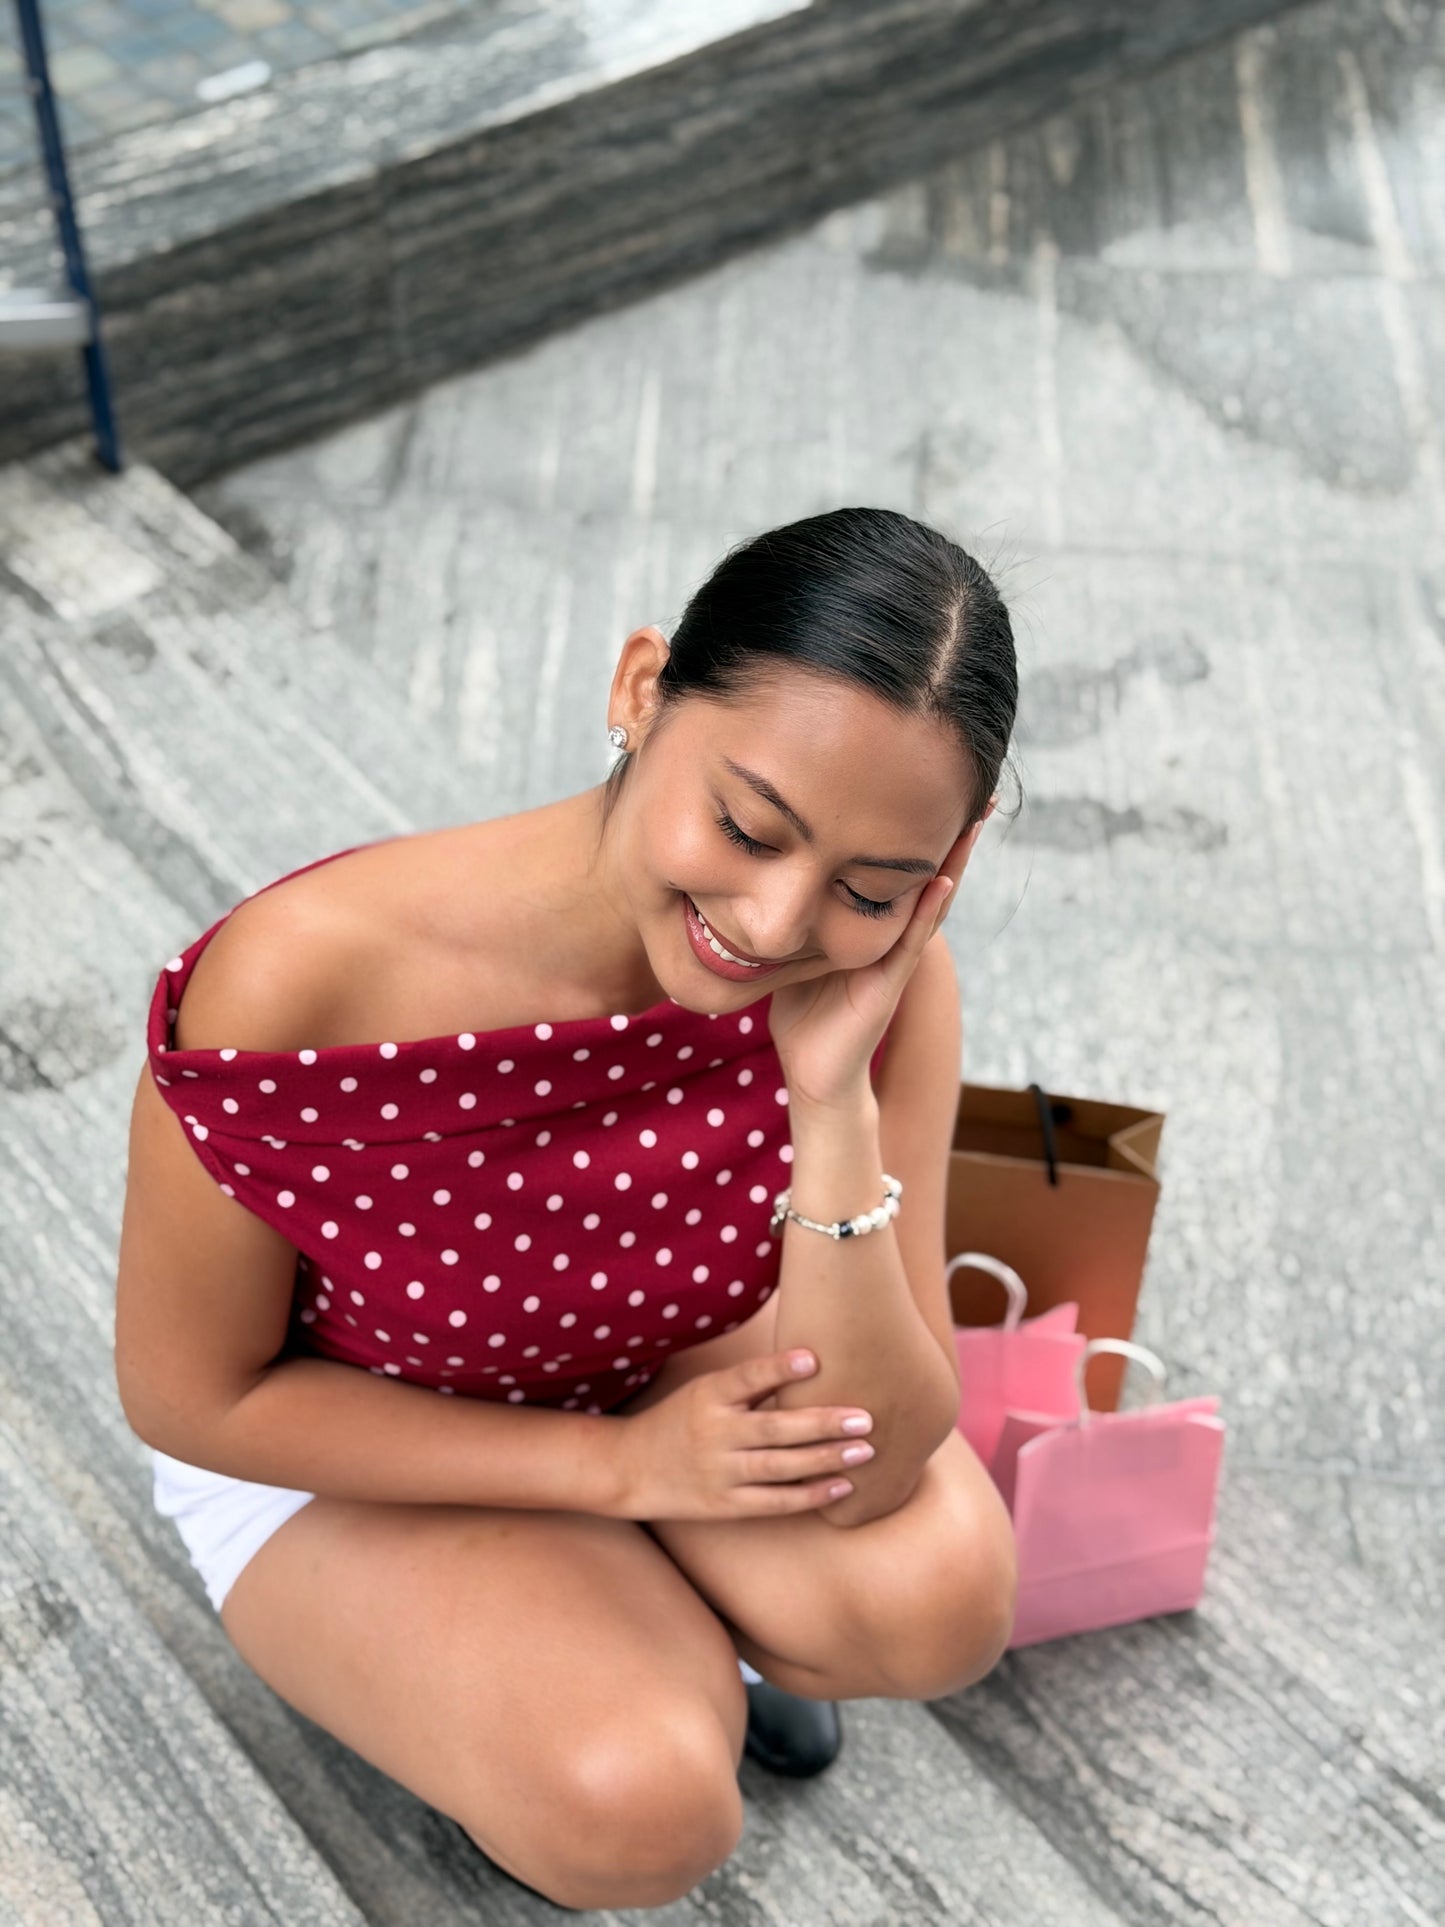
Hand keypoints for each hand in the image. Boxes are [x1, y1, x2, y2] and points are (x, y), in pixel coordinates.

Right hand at [608, 1351, 875, 1522]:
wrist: (631, 1468)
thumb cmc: (682, 1419)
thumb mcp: (705, 1391)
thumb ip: (751, 1384)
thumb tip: (812, 1362)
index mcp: (708, 1396)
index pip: (747, 1377)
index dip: (779, 1368)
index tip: (814, 1359)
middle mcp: (713, 1433)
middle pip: (774, 1428)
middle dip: (823, 1423)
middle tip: (866, 1418)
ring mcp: (719, 1472)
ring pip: (779, 1467)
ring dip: (825, 1460)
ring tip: (865, 1451)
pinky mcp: (724, 1505)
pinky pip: (774, 1502)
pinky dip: (809, 1496)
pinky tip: (841, 1486)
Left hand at [766, 803, 993, 1111]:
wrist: (813, 1075)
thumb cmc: (804, 1015)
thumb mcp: (797, 949)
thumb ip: (798, 912)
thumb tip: (766, 867)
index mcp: (872, 923)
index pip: (902, 867)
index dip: (919, 829)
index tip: (934, 781)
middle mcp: (893, 936)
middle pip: (930, 874)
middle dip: (955, 833)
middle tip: (981, 788)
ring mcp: (896, 958)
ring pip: (933, 900)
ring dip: (955, 861)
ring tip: (975, 820)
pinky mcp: (889, 983)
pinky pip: (912, 941)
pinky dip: (928, 910)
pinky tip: (943, 879)